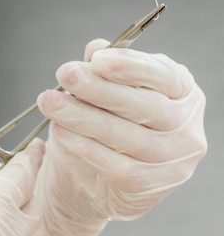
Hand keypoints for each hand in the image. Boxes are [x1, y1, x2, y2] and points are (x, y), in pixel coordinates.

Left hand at [29, 39, 206, 235]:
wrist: (92, 181)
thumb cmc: (103, 127)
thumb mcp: (102, 93)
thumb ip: (103, 71)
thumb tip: (96, 48)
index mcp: (182, 93)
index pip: (164, 76)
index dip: (131, 66)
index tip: (97, 59)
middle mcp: (185, 127)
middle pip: (146, 106)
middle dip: (100, 88)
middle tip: (65, 74)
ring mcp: (173, 161)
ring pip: (128, 137)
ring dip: (83, 117)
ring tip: (50, 102)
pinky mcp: (151, 187)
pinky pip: (117, 166)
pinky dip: (85, 148)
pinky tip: (60, 132)